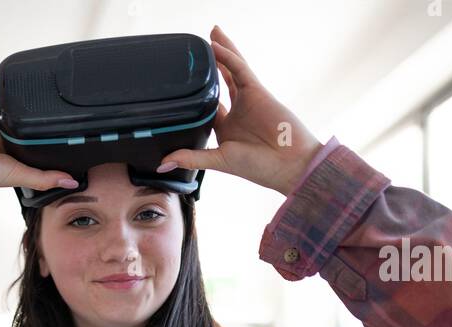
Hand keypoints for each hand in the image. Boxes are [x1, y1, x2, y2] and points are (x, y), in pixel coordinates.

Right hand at [0, 68, 80, 213]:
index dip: (28, 122)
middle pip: (5, 110)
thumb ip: (46, 178)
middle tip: (32, 92)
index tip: (44, 114)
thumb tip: (72, 183)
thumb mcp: (20, 175)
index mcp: (0, 146)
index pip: (18, 129)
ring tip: (16, 78)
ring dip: (1, 87)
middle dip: (16, 102)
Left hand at [157, 26, 323, 195]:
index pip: (208, 105)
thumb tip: (163, 164)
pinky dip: (228, 57)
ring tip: (212, 33)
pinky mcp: (257, 91)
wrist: (288, 165)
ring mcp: (247, 99)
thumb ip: (191, 157)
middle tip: (199, 48)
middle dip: (212, 64)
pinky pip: (240, 69)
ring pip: (232, 69)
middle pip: (221, 81)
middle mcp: (237, 111)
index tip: (184, 83)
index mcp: (226, 128)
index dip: (198, 93)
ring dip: (222, 51)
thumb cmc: (258, 167)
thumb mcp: (218, 160)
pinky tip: (217, 46)